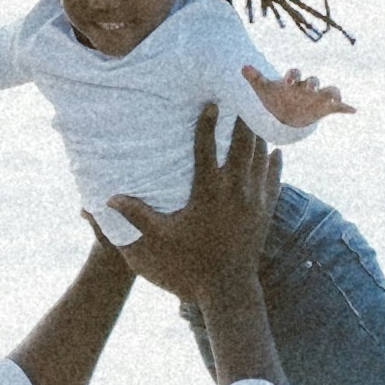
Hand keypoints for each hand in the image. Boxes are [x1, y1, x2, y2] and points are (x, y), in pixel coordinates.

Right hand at [103, 104, 274, 303]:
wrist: (227, 290)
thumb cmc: (188, 265)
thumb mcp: (157, 241)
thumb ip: (137, 216)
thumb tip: (109, 198)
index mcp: (207, 192)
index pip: (207, 148)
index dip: (208, 122)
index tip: (210, 101)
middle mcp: (234, 190)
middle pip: (241, 143)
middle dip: (242, 117)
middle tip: (242, 94)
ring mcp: (253, 200)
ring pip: (260, 157)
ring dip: (258, 134)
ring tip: (257, 113)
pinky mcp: (265, 212)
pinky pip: (274, 180)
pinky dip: (274, 163)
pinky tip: (275, 151)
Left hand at [247, 65, 353, 129]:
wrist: (285, 114)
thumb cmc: (275, 99)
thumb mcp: (264, 90)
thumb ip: (255, 78)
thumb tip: (242, 67)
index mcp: (293, 81)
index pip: (294, 73)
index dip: (292, 76)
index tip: (287, 82)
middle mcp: (307, 87)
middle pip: (313, 80)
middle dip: (312, 83)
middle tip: (308, 89)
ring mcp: (318, 97)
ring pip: (329, 90)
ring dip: (332, 93)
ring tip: (334, 99)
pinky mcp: (325, 108)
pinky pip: (338, 106)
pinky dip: (346, 107)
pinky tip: (352, 110)